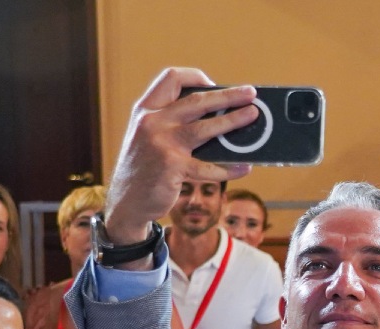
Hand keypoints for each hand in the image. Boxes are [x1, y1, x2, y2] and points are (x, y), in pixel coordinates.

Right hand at [106, 68, 258, 241]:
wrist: (126, 201)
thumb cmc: (145, 167)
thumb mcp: (149, 136)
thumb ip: (173, 122)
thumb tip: (220, 116)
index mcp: (146, 109)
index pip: (171, 78)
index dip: (196, 77)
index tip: (214, 84)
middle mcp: (152, 122)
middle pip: (197, 100)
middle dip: (228, 95)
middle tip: (250, 93)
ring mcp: (161, 144)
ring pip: (206, 128)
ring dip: (233, 121)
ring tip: (253, 117)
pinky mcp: (172, 168)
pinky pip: (208, 166)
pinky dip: (229, 168)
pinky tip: (245, 167)